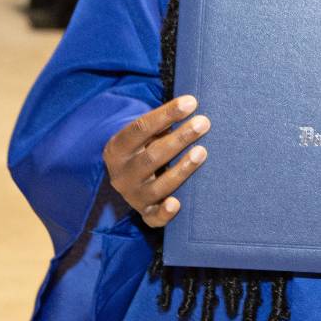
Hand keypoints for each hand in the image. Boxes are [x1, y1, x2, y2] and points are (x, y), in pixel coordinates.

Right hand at [102, 95, 210, 227]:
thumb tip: (193, 103)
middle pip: (152, 156)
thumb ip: (162, 122)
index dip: (166, 115)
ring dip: (182, 169)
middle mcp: (121, 175)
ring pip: (158, 185)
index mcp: (117, 149)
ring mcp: (133, 196)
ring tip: (202, 151)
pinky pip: (154, 218)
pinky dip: (164, 213)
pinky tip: (176, 204)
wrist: (130, 178)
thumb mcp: (145, 134)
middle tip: (203, 123)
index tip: (191, 102)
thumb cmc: (146, 147)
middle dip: (179, 139)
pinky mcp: (146, 213)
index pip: (139, 129)